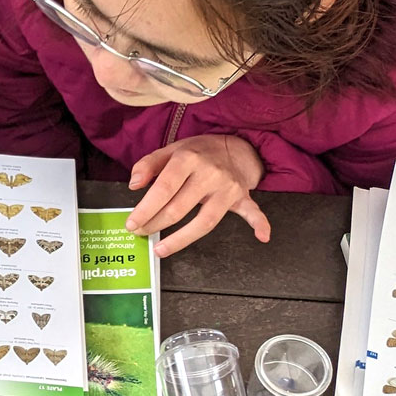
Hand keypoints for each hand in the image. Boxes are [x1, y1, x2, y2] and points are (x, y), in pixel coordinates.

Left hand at [126, 135, 270, 257]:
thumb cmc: (197, 152)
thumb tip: (134, 184)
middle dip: (156, 224)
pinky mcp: (242, 197)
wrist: (232, 146)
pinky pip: (253, 211)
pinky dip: (260, 223)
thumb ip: (148, 165)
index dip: (146, 209)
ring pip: (205, 220)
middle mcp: (209, 173)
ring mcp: (227, 187)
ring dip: (182, 238)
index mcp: (188, 158)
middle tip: (141, 233)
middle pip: (180, 207)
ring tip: (162, 249)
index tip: (133, 223)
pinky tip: (262, 236)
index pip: (164, 188)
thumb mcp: (170, 150)